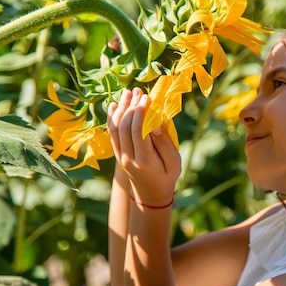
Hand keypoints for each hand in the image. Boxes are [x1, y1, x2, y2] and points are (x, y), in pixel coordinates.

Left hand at [107, 88, 180, 204]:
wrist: (150, 194)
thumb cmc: (167, 176)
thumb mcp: (175, 162)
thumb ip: (165, 144)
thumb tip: (154, 124)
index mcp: (145, 161)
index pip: (138, 132)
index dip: (141, 112)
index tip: (147, 97)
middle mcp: (128, 158)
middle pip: (124, 127)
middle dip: (131, 106)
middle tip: (138, 91)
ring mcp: (120, 156)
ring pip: (115, 128)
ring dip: (121, 108)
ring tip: (128, 92)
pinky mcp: (117, 154)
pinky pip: (111, 133)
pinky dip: (112, 117)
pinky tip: (116, 104)